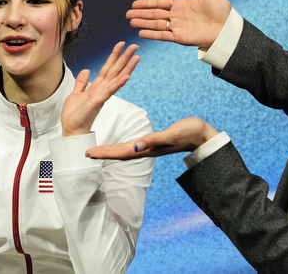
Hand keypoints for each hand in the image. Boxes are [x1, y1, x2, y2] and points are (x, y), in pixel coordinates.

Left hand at [60, 42, 139, 135]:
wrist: (72, 130)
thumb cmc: (75, 115)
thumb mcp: (75, 94)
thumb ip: (82, 82)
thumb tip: (86, 70)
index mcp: (97, 87)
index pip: (107, 68)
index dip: (114, 56)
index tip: (120, 44)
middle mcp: (102, 89)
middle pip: (115, 70)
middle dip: (125, 57)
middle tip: (135, 45)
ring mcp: (101, 95)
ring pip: (116, 78)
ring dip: (127, 67)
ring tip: (136, 57)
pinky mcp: (98, 101)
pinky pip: (109, 91)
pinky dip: (118, 83)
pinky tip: (127, 77)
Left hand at [86, 117, 218, 158]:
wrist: (202, 136)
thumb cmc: (189, 133)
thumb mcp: (171, 134)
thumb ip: (153, 140)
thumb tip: (135, 146)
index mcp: (147, 148)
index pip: (121, 151)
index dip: (104, 152)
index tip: (88, 153)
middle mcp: (146, 149)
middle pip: (119, 152)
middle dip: (102, 153)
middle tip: (85, 153)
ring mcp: (149, 147)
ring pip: (125, 150)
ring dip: (109, 151)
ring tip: (96, 151)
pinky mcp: (153, 142)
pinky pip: (132, 146)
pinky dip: (121, 146)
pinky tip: (117, 146)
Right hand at [126, 0, 231, 46]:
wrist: (227, 28)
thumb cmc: (221, 10)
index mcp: (181, 5)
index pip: (160, 3)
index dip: (147, 3)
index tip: (135, 3)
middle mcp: (177, 16)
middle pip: (154, 14)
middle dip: (140, 13)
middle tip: (127, 14)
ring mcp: (178, 27)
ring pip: (155, 24)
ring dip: (142, 23)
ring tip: (130, 22)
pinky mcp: (180, 37)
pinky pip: (163, 35)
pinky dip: (152, 34)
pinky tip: (141, 32)